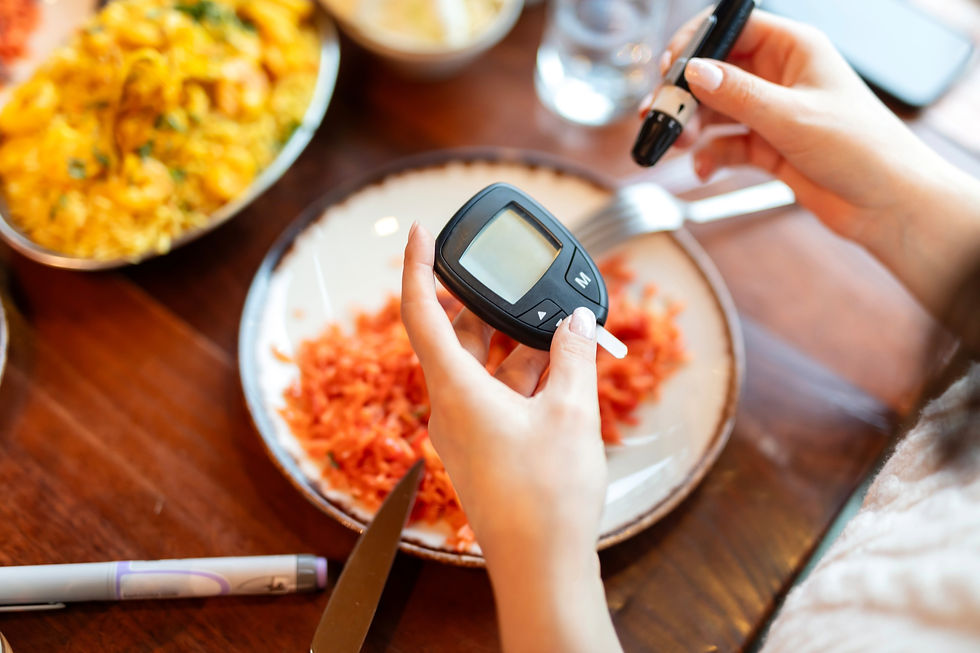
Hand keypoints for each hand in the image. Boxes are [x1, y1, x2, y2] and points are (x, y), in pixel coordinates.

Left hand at [400, 223, 620, 652]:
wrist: (541, 566)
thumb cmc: (546, 496)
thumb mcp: (570, 412)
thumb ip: (572, 357)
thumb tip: (577, 322)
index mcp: (455, 389)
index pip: (422, 312)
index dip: (418, 267)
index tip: (422, 232)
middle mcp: (450, 406)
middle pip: (457, 337)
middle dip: (487, 307)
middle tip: (515, 283)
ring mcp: (466, 430)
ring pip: (482, 368)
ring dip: (515, 345)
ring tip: (556, 328)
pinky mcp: (485, 449)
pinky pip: (496, 396)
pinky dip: (523, 377)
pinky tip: (560, 370)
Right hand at [652, 10, 979, 318]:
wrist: (886, 204)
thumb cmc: (861, 149)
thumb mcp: (791, 117)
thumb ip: (738, 94)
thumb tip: (695, 72)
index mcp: (793, 49)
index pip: (732, 29)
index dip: (696, 45)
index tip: (669, 70)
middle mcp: (779, 76)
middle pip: (715, 73)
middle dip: (685, 95)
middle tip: (660, 116)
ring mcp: (771, 112)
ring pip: (715, 110)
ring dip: (691, 127)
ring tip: (676, 144)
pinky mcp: (767, 146)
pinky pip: (725, 143)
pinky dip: (709, 156)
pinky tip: (703, 168)